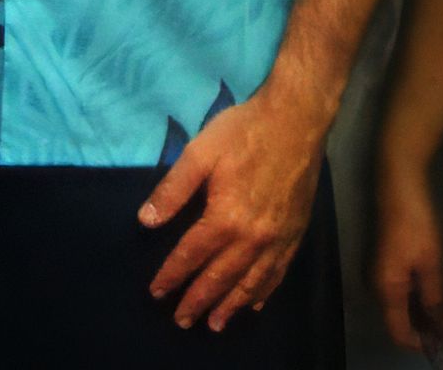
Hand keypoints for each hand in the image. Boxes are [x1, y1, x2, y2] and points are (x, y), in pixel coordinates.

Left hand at [138, 89, 323, 331]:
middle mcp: (253, 238)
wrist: (297, 118)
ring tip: (216, 324)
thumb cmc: (243, 131)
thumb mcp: (200, 152)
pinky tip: (256, 302)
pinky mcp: (296, 231)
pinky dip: (265, 291)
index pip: (191, 255)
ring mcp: (278, 238)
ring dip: (231, 306)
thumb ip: (172, 190)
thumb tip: (146, 221)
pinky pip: (278, 272)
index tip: (157, 293)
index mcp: (225, 219)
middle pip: (221, 278)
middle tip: (182, 321)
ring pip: (251, 282)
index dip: (172, 275)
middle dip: (199, 300)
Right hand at [373, 159, 442, 349]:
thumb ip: (433, 296)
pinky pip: (403, 291)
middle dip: (425, 329)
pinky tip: (440, 295)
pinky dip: (420, 298)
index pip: (398, 331)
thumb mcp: (430, 261)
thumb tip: (441, 325)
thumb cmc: (415, 223)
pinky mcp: (389, 263)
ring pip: (402, 305)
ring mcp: (383, 274)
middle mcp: (380, 286)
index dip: (419, 343)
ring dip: (424, 313)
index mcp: (386, 289)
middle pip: (399, 320)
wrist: (399, 186)